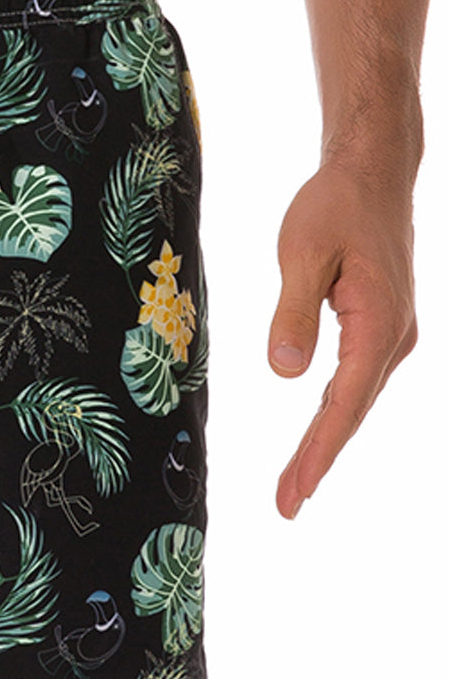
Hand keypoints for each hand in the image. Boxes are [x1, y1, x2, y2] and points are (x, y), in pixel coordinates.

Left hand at [269, 160, 416, 518]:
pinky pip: (357, 377)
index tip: (296, 490)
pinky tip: (317, 432)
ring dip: (327, 438)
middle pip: (352, 410)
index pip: (344, 403)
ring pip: (356, 396)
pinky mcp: (382, 324)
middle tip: (286, 504)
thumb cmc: (334, 205)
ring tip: (294, 480)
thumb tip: (284, 373)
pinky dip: (337, 409)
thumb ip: (292, 313)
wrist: (372, 174)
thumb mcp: (302, 252)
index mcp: (378, 325)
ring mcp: (393, 332)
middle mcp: (394, 337)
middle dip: (319, 458)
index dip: (318, 450)